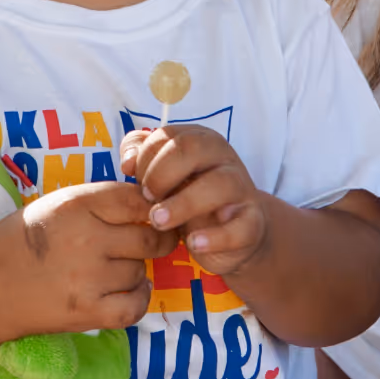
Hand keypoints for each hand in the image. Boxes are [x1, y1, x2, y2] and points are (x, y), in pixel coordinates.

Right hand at [0, 181, 174, 338]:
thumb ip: (103, 200)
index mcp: (79, 204)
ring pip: (139, 271)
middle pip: (148, 237)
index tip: (158, 211)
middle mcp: (86, 238)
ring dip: (136, 269)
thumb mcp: (61, 202)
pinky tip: (132, 289)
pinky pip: (133, 307)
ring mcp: (87, 278)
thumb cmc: (25, 238)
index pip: (137, 200)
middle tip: (157, 238)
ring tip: (120, 266)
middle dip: (158, 238)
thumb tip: (150, 200)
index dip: (154, 205)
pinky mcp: (84, 313)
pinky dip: (139, 299)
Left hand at [120, 126, 267, 277]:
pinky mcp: (252, 222)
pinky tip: (193, 243)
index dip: (145, 158)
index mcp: (200, 140)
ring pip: (219, 184)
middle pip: (192, 148)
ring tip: (159, 222)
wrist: (233, 236)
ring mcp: (241, 188)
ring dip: (183, 203)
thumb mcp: (165, 177)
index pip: (169, 135)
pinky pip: (239, 227)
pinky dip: (214, 237)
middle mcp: (223, 157)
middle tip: (147, 199)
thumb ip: (142, 160)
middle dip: (161, 174)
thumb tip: (128, 161)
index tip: (136, 182)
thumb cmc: (190, 199)